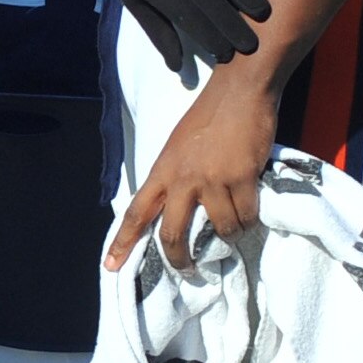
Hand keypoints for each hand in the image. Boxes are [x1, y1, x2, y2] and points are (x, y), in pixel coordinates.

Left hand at [106, 60, 276, 273]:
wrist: (240, 90)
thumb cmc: (209, 115)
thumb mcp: (178, 146)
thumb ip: (175, 176)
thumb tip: (177, 206)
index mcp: (162, 170)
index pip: (136, 212)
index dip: (122, 242)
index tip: (111, 266)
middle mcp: (183, 179)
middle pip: (172, 234)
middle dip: (179, 261)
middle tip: (188, 272)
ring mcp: (212, 179)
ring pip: (220, 230)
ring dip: (230, 238)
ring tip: (235, 231)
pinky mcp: (242, 177)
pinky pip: (247, 216)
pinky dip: (250, 221)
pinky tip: (251, 214)